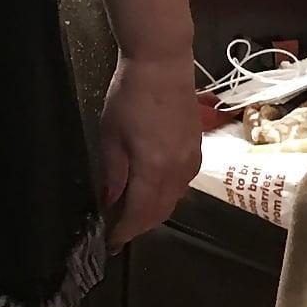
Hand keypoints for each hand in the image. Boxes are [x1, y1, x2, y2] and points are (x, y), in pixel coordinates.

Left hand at [100, 52, 201, 251]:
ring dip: (154, 211)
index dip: (125, 231)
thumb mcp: (111, 134)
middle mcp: (178, 170)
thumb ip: (111, 172)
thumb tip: (109, 201)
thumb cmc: (130, 95)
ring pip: (173, 199)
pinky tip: (152, 189)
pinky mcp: (197, 149)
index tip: (110, 242)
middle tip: (118, 229)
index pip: (140, 214)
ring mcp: (191, 160)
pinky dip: (166, 194)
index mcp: (153, 168)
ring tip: (131, 211)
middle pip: (160, 212)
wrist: (162, 64)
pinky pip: (182, 183)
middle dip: (139, 225)